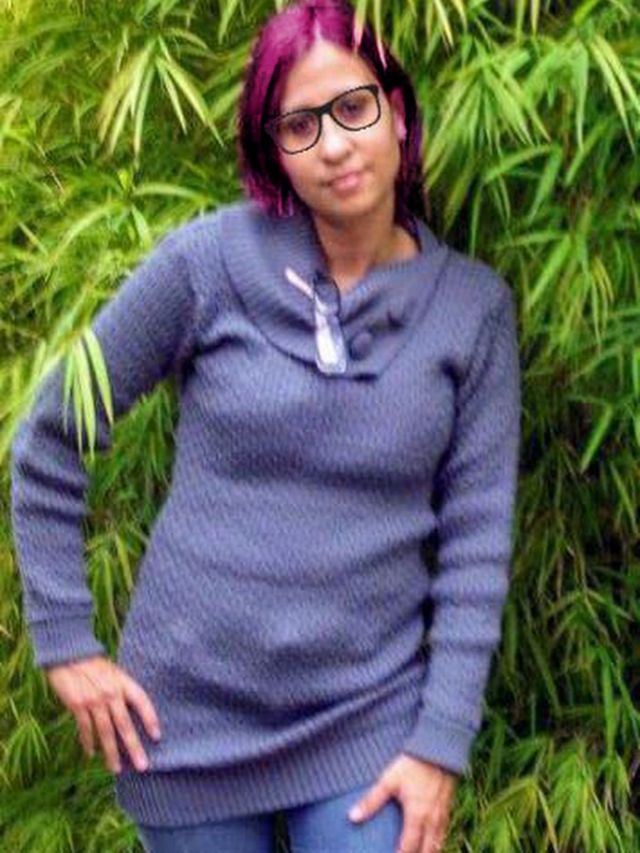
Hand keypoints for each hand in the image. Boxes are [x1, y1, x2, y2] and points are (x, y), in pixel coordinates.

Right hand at [44, 654, 161, 774]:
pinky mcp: (77, 706)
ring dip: (111, 753)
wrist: (69, 655)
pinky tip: (92, 754)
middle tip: (143, 765)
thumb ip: (123, 690)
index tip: (157, 736)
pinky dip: (88, 743)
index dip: (150, 718)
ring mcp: (93, 700)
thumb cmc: (95, 665)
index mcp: (123, 682)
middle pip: (124, 724)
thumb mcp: (114, 672)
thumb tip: (134, 712)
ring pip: (105, 732)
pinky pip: (85, 729)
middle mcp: (110, 693)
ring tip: (116, 769)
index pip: (142, 701)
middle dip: (134, 747)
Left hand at [348, 752, 456, 852]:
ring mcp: (442, 814)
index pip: (408, 847)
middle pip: (427, 851)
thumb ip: (371, 800)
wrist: (438, 749)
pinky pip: (445, 831)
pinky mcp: (448, 806)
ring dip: (429, 852)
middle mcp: (432, 820)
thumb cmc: (412, 764)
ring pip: (438, 843)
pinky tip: (431, 841)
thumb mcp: (389, 781)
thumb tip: (352, 817)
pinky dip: (438, 841)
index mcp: (416, 816)